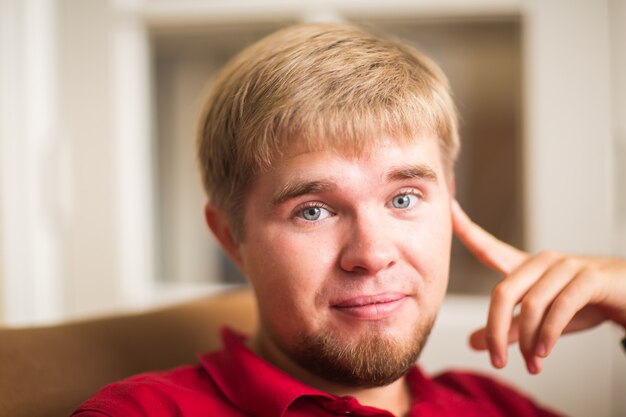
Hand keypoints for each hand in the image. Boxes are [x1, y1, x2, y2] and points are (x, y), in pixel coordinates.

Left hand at [451, 200, 625, 373]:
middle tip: (497, 360)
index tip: (448, 206)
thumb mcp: (540, 320)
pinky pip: (560, 307)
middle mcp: (541, 262)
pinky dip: (549, 333)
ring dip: (527, 340)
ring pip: (531, 304)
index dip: (466, 228)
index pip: (488, 247)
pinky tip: (544, 351)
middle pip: (502, 292)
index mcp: (525, 267)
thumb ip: (508, 328)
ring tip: (531, 363)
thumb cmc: (584, 304)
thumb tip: (473, 342)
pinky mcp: (589, 278)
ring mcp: (566, 267)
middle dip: (495, 330)